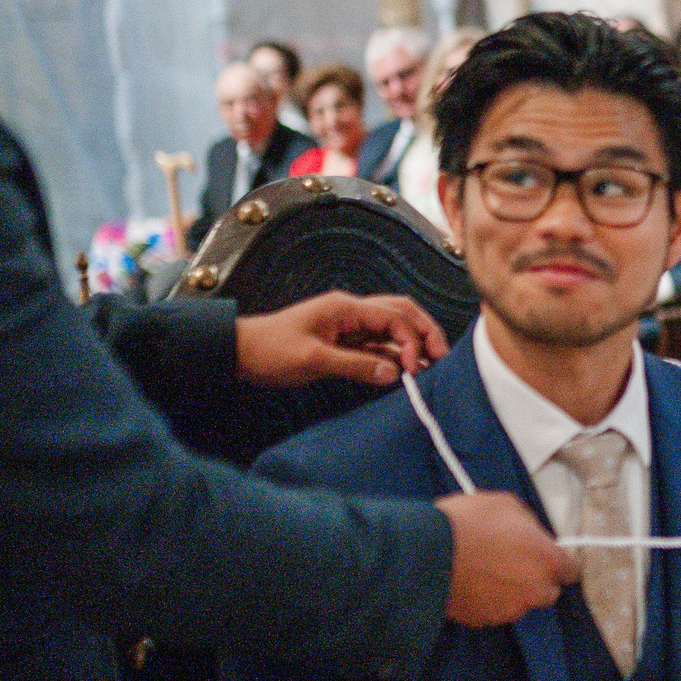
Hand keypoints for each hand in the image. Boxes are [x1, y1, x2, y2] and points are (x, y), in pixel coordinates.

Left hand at [234, 292, 447, 387]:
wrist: (239, 353)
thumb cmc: (269, 350)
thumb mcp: (312, 359)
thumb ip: (355, 365)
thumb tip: (394, 373)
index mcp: (345, 308)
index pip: (393, 316)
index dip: (412, 339)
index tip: (414, 366)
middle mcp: (352, 312)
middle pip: (401, 313)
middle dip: (425, 332)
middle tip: (442, 356)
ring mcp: (349, 327)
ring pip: (393, 329)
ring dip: (413, 345)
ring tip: (431, 366)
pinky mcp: (344, 344)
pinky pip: (378, 346)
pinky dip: (395, 357)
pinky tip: (406, 371)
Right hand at [437, 493, 578, 626]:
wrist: (426, 553)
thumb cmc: (469, 522)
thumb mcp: (506, 505)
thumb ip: (529, 526)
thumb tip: (531, 535)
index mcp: (547, 560)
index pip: (571, 570)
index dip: (558, 562)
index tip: (545, 555)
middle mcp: (535, 591)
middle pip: (548, 590)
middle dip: (536, 579)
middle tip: (512, 561)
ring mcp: (509, 610)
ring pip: (519, 602)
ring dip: (511, 590)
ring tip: (485, 570)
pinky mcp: (483, 621)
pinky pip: (493, 610)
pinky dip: (487, 600)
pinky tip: (471, 582)